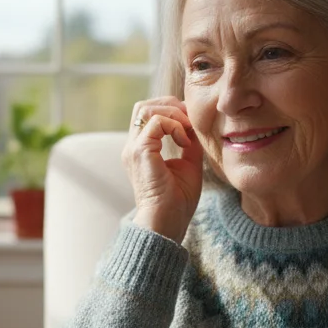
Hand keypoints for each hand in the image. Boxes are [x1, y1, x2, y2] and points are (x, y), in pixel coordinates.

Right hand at [121, 96, 203, 243]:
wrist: (167, 222)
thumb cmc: (177, 201)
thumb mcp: (188, 165)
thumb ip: (189, 144)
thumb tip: (194, 126)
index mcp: (142, 150)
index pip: (149, 115)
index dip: (172, 112)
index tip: (191, 125)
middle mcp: (133, 147)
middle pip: (143, 106)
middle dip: (170, 105)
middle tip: (189, 119)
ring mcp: (134, 148)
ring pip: (146, 108)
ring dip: (172, 114)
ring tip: (187, 130)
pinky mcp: (140, 151)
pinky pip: (156, 121)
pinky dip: (174, 125)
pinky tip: (184, 142)